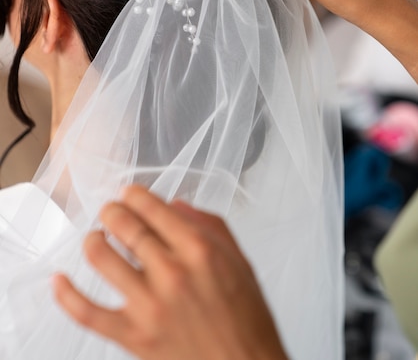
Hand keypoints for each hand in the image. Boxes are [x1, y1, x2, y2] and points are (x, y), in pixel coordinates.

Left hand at [53, 185, 287, 359]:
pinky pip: (88, 313)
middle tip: (110, 210)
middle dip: (112, 211)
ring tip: (95, 237)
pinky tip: (58, 280)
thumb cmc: (246, 318)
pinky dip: (67, 295)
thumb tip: (176, 205)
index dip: (134, 195)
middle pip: (125, 226)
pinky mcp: (134, 336)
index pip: (153, 208)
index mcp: (199, 250)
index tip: (129, 193)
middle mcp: (172, 272)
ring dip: (93, 240)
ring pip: (102, 258)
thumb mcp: (239, 260)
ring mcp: (150, 305)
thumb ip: (209, 225)